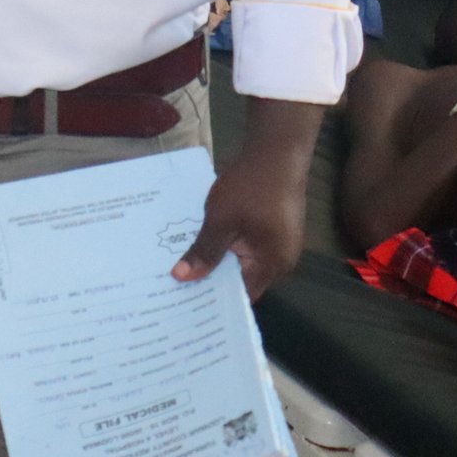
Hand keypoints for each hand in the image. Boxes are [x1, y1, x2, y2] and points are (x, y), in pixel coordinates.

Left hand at [173, 102, 319, 299]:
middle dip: (211, 281)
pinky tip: (200, 243)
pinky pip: (246, 245)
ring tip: (182, 268)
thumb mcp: (221, 221)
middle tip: (175, 288)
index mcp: (273, 264)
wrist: (276, 151)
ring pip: (241, 261)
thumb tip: (182, 279)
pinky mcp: (272, 228)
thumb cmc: (251, 188)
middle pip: (242, 279)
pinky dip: (225, 246)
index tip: (185, 306)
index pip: (241, 295)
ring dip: (216, 260)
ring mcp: (278, 243)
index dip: (213, 301)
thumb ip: (204, 252)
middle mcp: (280, 259)